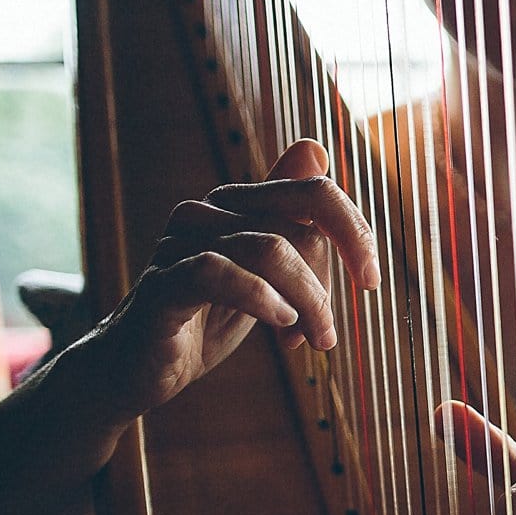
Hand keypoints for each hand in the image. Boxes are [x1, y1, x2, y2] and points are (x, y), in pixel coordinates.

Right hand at [89, 139, 379, 423]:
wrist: (144, 367)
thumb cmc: (207, 317)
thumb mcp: (264, 273)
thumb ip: (292, 222)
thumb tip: (314, 147)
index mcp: (235, 205)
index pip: (313, 191)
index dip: (354, 232)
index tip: (371, 280)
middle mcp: (206, 213)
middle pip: (298, 229)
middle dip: (326, 288)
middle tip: (326, 333)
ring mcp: (179, 245)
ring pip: (270, 251)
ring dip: (307, 302)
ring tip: (314, 339)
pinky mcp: (162, 283)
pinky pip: (219, 274)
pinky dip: (263, 300)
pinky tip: (281, 326)